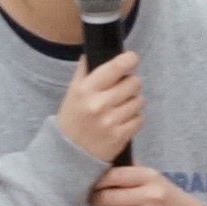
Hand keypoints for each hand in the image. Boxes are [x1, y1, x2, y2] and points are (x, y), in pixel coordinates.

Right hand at [56, 48, 141, 164]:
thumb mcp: (73, 92)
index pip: (116, 67)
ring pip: (139, 101)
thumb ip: (85, 71)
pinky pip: (139, 119)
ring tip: (120, 108)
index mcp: (85, 89)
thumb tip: (96, 51)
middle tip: (121, 90)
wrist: (67, 154)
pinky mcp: (120, 136)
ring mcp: (110, 121)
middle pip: (133, 83)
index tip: (131, 59)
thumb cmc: (73, 119)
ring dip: (133, 103)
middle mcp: (98, 104)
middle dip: (130, 84)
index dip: (129, 59)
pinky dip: (134, 119)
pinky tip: (121, 121)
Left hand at [91, 161, 206, 205]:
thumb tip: (101, 158)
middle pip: (108, 198)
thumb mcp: (152, 177)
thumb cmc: (163, 196)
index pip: (113, 176)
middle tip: (96, 202)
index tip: (94, 186)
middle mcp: (153, 194)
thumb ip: (129, 169)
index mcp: (150, 176)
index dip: (97, 182)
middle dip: (97, 201)